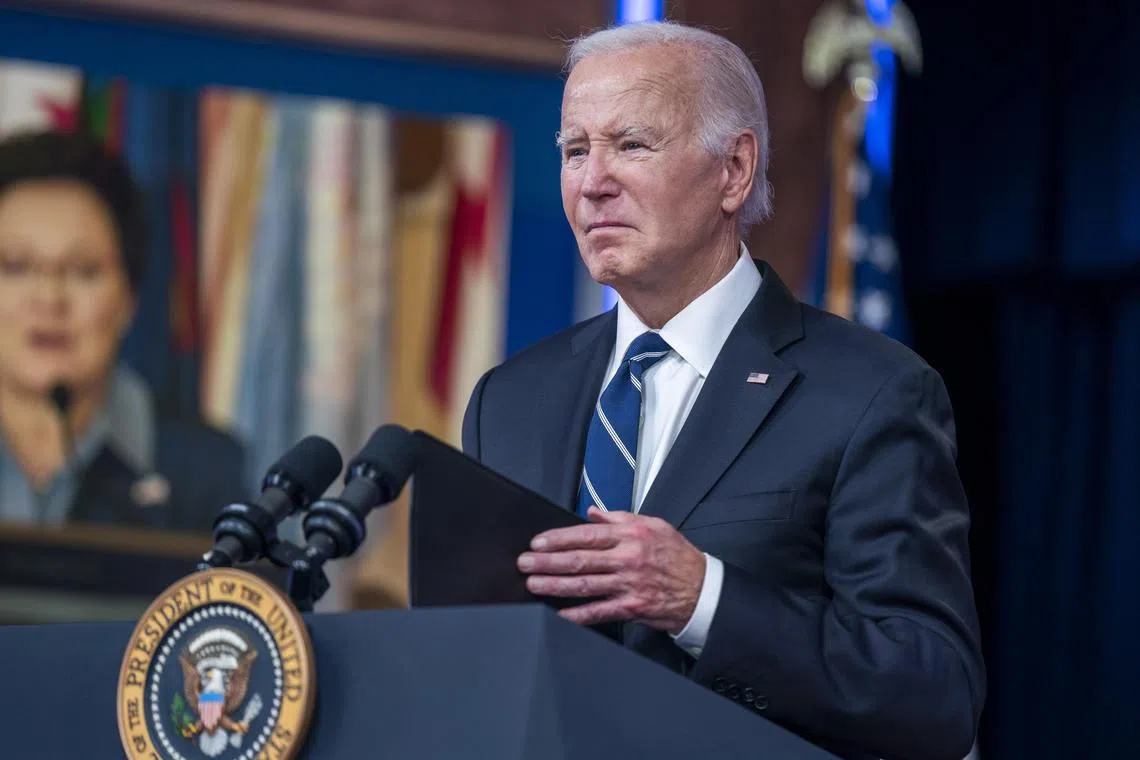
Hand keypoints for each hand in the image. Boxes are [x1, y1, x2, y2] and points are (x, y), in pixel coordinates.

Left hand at [518, 506, 705, 633]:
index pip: (586, 535)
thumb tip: (592, 514)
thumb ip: (620, 518)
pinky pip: (597, 612)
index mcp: (631, 535)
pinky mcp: (630, 608)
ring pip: (584, 585)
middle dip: (548, 562)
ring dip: (555, 585)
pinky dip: (576, 614)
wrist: (702, 589)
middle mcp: (627, 559)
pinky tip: (558, 614)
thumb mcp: (654, 525)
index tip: (538, 542)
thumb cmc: (678, 557)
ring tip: (533, 583)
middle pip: (580, 560)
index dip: (558, 539)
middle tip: (525, 563)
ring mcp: (627, 585)